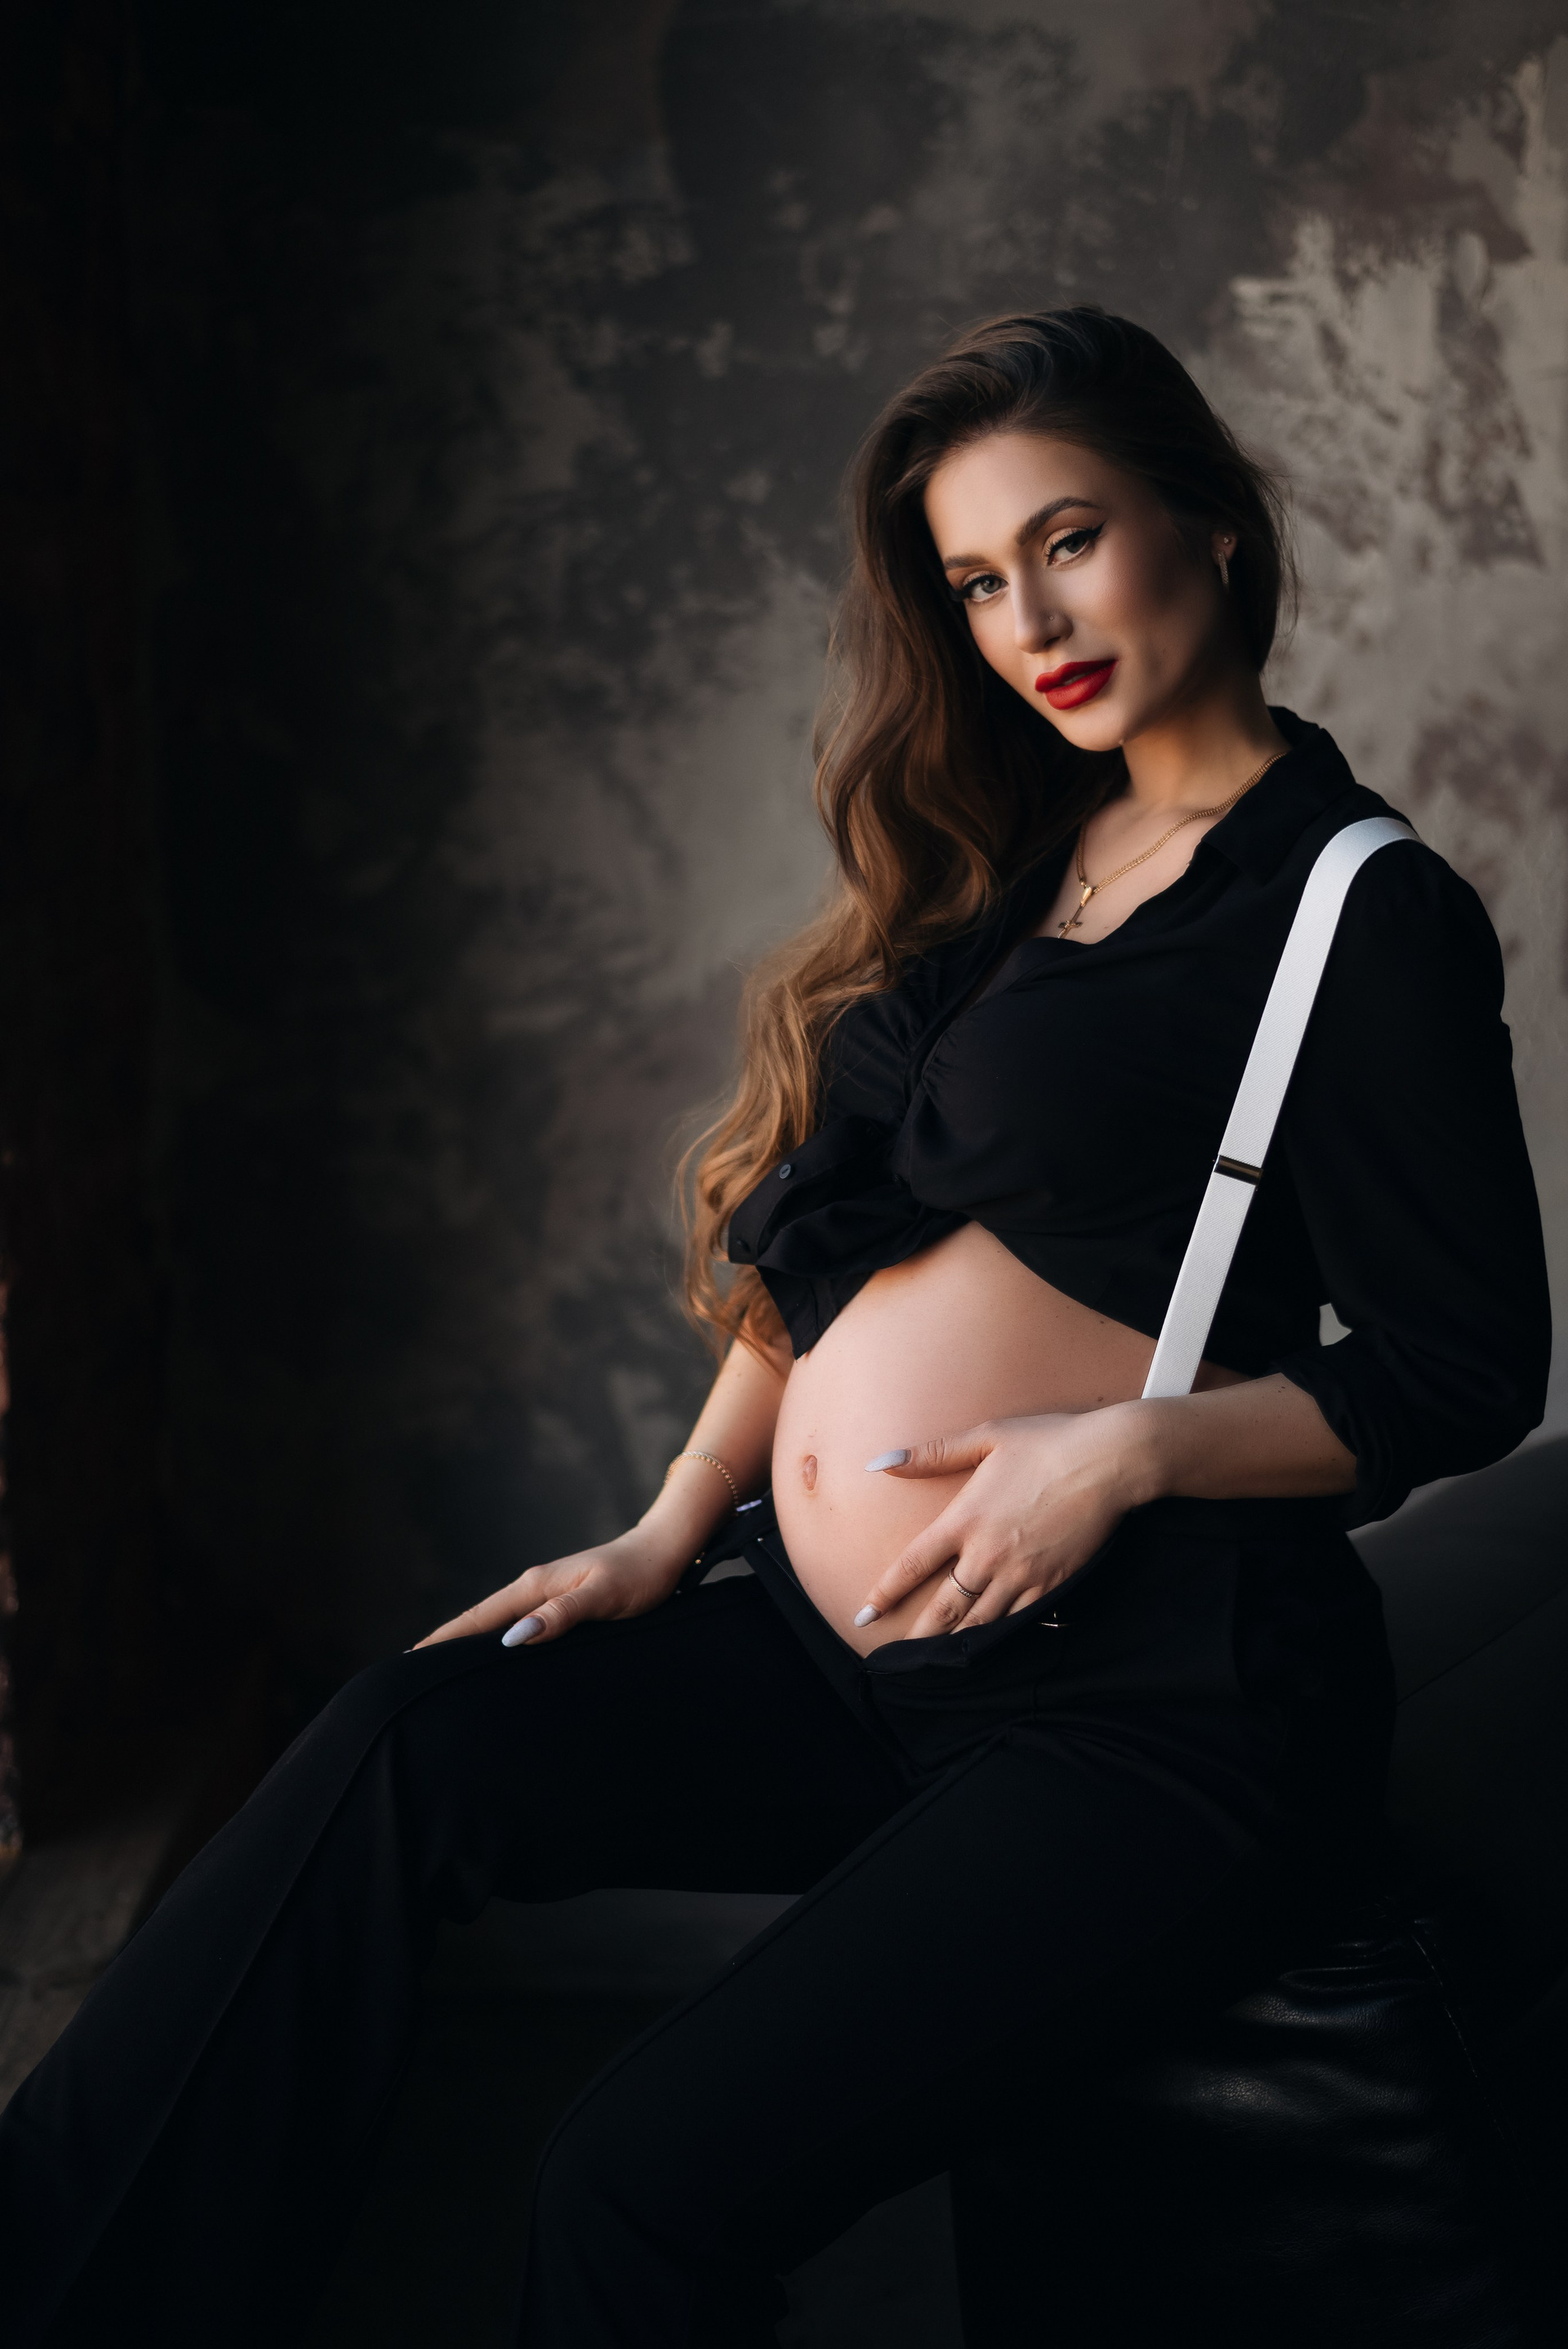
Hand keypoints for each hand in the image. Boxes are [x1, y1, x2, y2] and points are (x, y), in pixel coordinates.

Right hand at [414, 1526, 686, 1650]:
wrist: (665, 1551)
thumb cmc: (639, 1575)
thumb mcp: (601, 1598)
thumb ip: (560, 1616)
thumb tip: (513, 1639)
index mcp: (536, 1586)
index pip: (479, 1617)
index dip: (446, 1639)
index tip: (411, 1659)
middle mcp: (534, 1588)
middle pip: (480, 1620)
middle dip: (447, 1644)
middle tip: (413, 1674)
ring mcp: (546, 1595)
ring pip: (498, 1622)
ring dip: (471, 1643)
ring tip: (442, 1670)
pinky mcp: (561, 1603)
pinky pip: (518, 1624)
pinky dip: (498, 1640)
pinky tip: (496, 1657)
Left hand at [854, 1405, 1157, 1638]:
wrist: (1108, 1462)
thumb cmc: (1047, 1441)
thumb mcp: (985, 1436)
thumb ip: (931, 1454)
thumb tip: (879, 1462)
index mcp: (964, 1519)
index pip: (913, 1564)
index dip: (886, 1593)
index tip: (865, 1615)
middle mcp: (987, 1554)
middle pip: (944, 1606)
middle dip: (918, 1634)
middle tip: (897, 1658)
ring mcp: (1020, 1573)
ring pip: (980, 1620)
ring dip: (955, 1642)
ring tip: (935, 1659)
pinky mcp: (1051, 1583)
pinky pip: (1018, 1619)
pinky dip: (999, 1635)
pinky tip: (988, 1644)